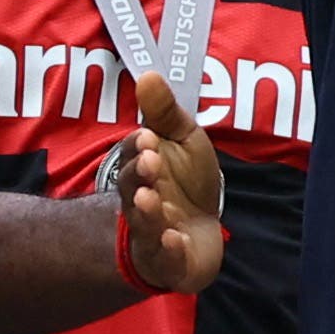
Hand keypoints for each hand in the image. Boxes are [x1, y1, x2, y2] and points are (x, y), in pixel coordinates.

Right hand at [111, 69, 226, 293]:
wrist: (201, 230)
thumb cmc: (187, 182)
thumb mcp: (183, 140)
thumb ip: (165, 112)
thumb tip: (148, 73)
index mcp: (143, 171)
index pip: (134, 156)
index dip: (138, 147)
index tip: (148, 136)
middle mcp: (142, 202)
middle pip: (133, 189)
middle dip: (140, 175)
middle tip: (150, 161)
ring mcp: (153, 233)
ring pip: (144, 223)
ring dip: (147, 211)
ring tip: (151, 199)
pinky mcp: (169, 261)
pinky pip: (165, 258)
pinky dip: (168, 249)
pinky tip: (173, 239)